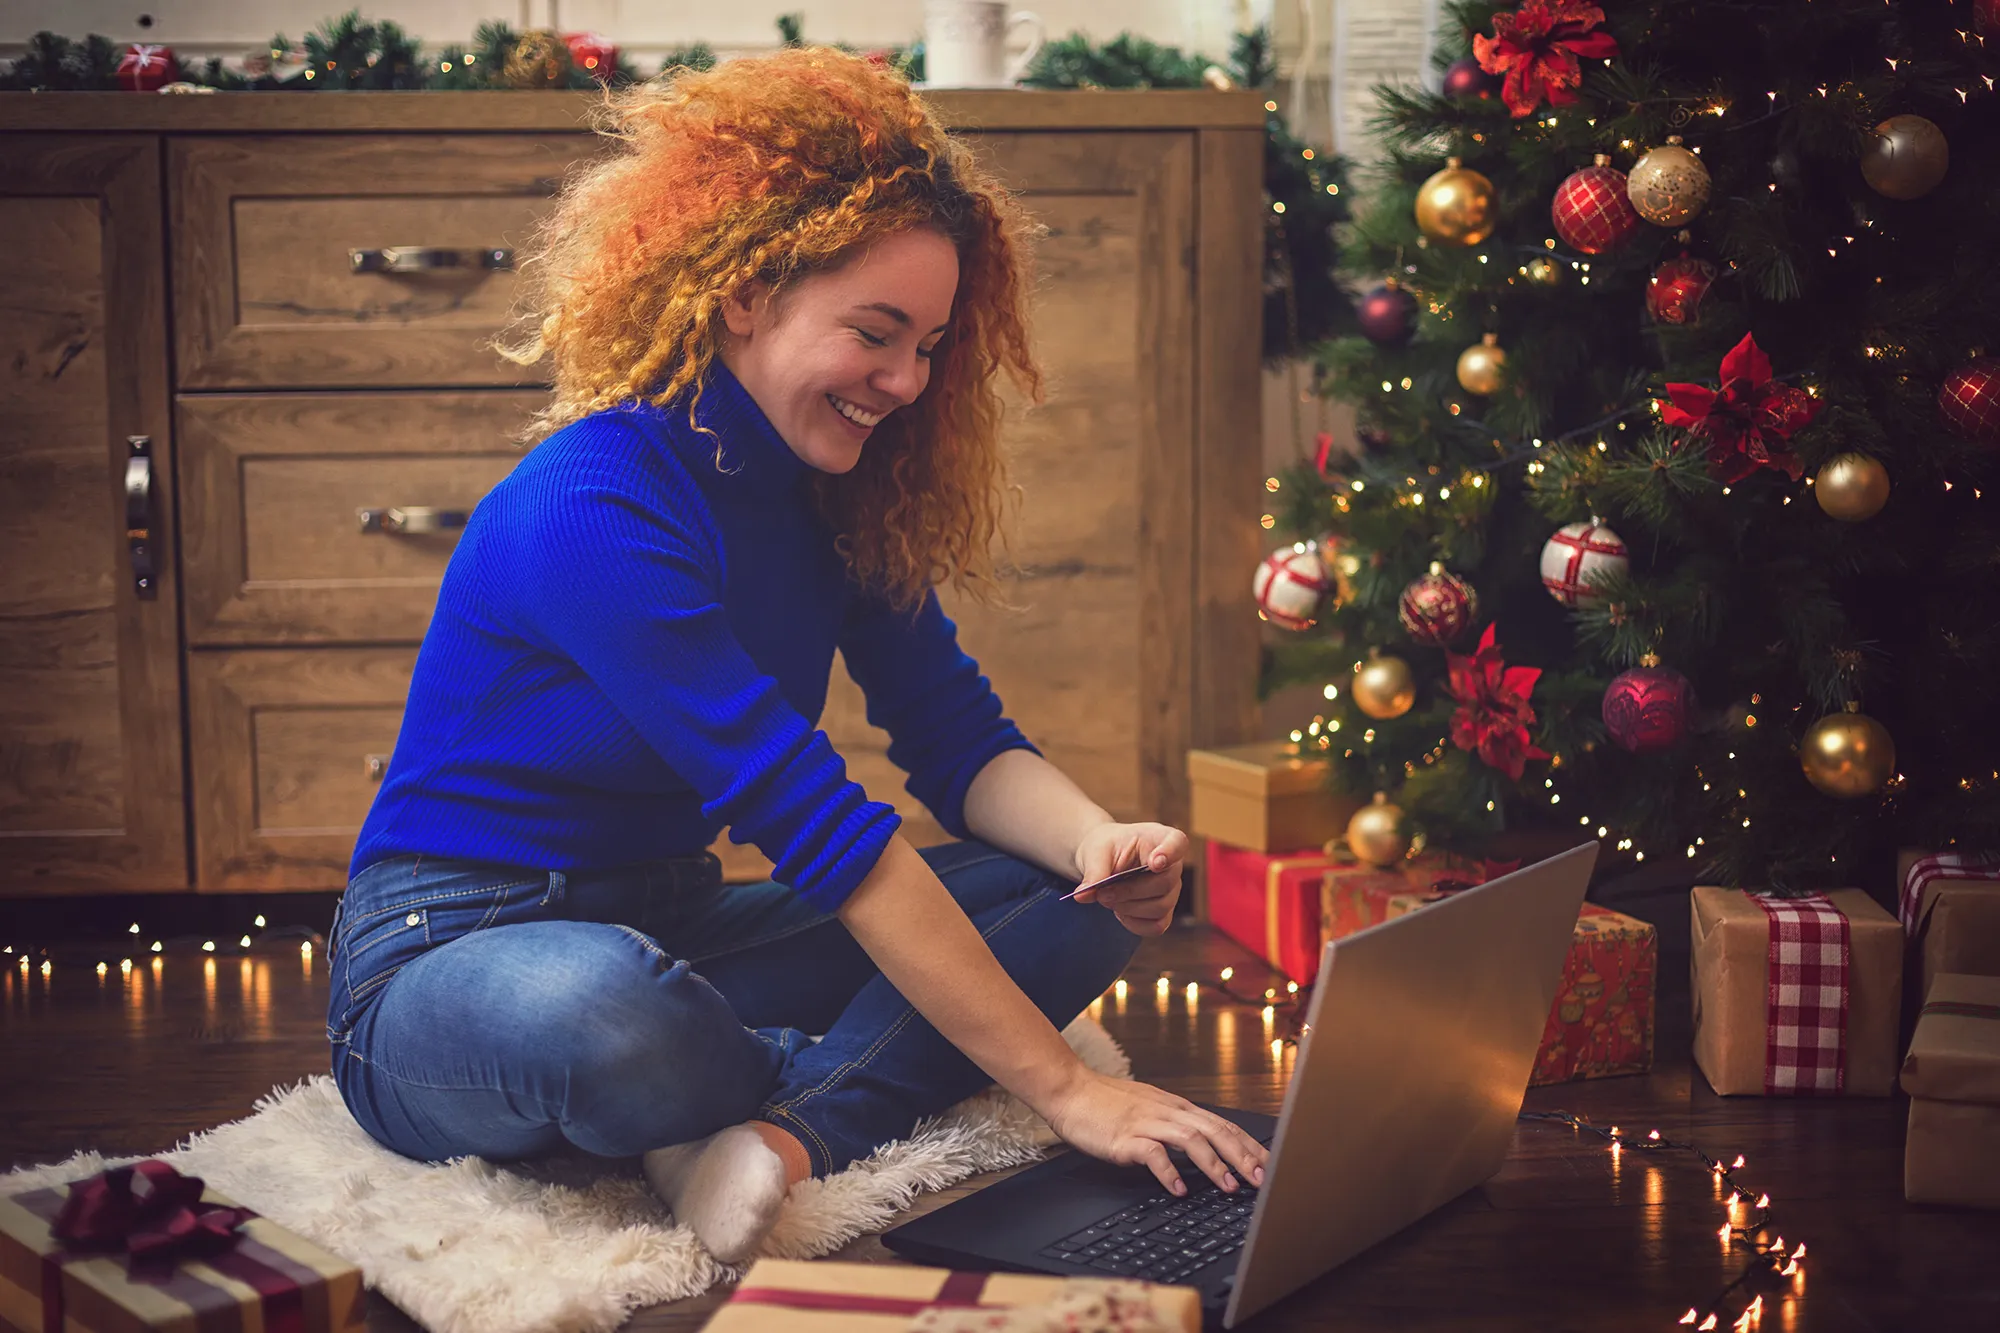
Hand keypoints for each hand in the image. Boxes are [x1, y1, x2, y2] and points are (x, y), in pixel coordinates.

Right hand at [1042, 1068, 1268, 1195]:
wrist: (1070, 1090)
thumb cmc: (1107, 1103)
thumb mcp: (1150, 1110)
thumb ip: (1176, 1126)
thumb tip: (1204, 1147)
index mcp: (1177, 1108)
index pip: (1223, 1125)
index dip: (1248, 1145)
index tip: (1268, 1165)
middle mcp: (1168, 1112)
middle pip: (1215, 1131)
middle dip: (1243, 1156)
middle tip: (1262, 1179)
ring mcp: (1147, 1123)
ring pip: (1191, 1140)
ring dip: (1214, 1165)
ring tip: (1229, 1187)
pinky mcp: (1126, 1136)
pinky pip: (1153, 1154)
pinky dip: (1169, 1172)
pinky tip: (1179, 1189)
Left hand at [1070, 821, 1187, 935]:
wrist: (1104, 861)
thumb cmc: (1105, 849)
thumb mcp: (1096, 852)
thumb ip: (1094, 871)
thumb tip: (1082, 895)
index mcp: (1160, 838)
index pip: (1178, 842)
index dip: (1170, 853)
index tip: (1155, 863)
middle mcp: (1173, 865)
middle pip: (1165, 884)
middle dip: (1130, 892)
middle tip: (1103, 893)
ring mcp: (1171, 890)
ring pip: (1160, 908)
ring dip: (1128, 908)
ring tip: (1107, 898)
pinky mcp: (1164, 912)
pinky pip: (1156, 926)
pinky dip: (1134, 923)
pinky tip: (1119, 911)